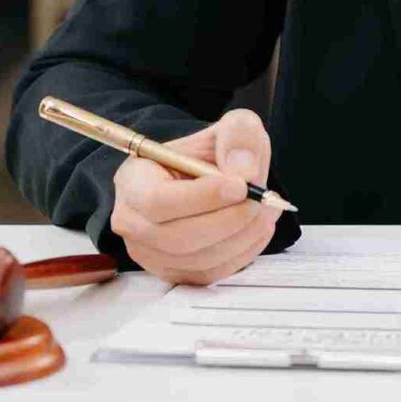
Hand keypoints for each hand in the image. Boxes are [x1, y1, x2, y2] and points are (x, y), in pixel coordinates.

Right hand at [108, 107, 281, 284]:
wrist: (201, 181)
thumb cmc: (204, 156)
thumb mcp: (226, 128)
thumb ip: (238, 136)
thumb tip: (244, 171)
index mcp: (133, 181)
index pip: (159, 201)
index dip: (203, 197)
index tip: (241, 186)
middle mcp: (133, 223)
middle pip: (179, 237)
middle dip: (230, 220)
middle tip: (263, 201)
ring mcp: (152, 254)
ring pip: (199, 259)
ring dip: (243, 236)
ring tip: (267, 210)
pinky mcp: (175, 273)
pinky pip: (211, 273)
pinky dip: (242, 252)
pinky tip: (257, 228)